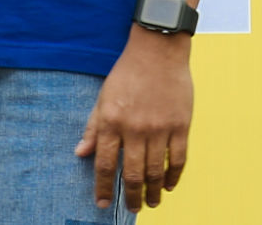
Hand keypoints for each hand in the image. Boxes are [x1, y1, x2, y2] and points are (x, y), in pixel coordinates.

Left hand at [76, 28, 193, 210]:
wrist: (157, 53)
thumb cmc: (126, 74)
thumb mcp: (102, 98)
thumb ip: (93, 128)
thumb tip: (81, 153)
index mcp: (111, 121)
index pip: (105, 163)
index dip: (103, 186)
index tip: (101, 203)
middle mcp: (135, 128)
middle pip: (134, 173)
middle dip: (131, 196)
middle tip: (132, 208)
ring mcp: (160, 129)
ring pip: (157, 170)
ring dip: (154, 191)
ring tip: (151, 202)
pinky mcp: (181, 126)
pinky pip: (178, 159)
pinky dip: (174, 176)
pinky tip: (169, 185)